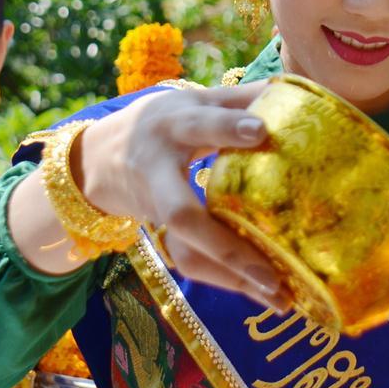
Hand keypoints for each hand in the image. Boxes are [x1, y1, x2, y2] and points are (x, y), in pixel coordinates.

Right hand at [76, 82, 290, 311]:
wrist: (98, 157)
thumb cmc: (161, 122)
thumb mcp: (192, 100)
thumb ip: (238, 99)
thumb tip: (290, 90)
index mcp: (172, 126)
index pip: (200, 126)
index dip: (227, 128)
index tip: (261, 131)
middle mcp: (158, 171)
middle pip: (183, 213)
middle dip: (227, 245)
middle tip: (273, 269)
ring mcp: (155, 209)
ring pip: (186, 251)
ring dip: (231, 278)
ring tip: (279, 296)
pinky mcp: (159, 234)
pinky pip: (190, 261)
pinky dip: (226, 281)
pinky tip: (262, 293)